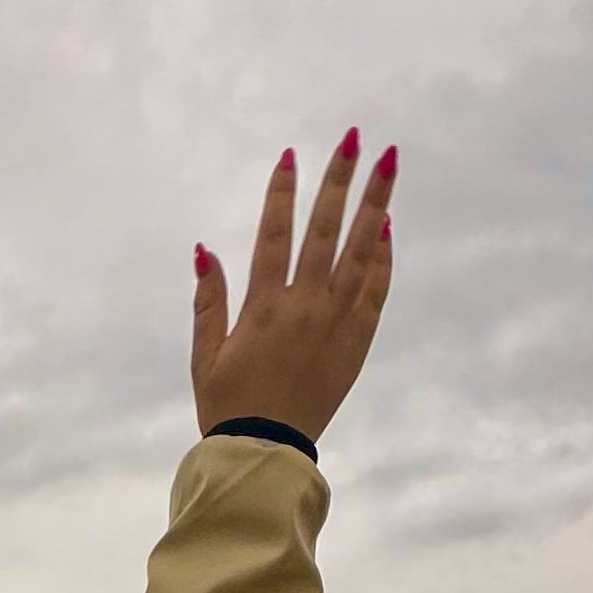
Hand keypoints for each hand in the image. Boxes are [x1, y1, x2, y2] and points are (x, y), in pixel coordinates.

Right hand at [191, 135, 395, 441]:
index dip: (282, 192)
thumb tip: (204, 250)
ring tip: (388, 164)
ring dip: (375, 204)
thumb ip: (207, 300)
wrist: (267, 454)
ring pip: (360, 251)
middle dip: (339, 180)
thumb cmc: (228, 407)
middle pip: (325, 229)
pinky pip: (375, 292)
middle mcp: (304, 307)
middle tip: (353, 137)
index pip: (274, 234)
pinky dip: (382, 258)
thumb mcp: (204, 355)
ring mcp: (336, 323)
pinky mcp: (356, 343)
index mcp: (263, 308)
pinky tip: (387, 228)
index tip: (291, 155)